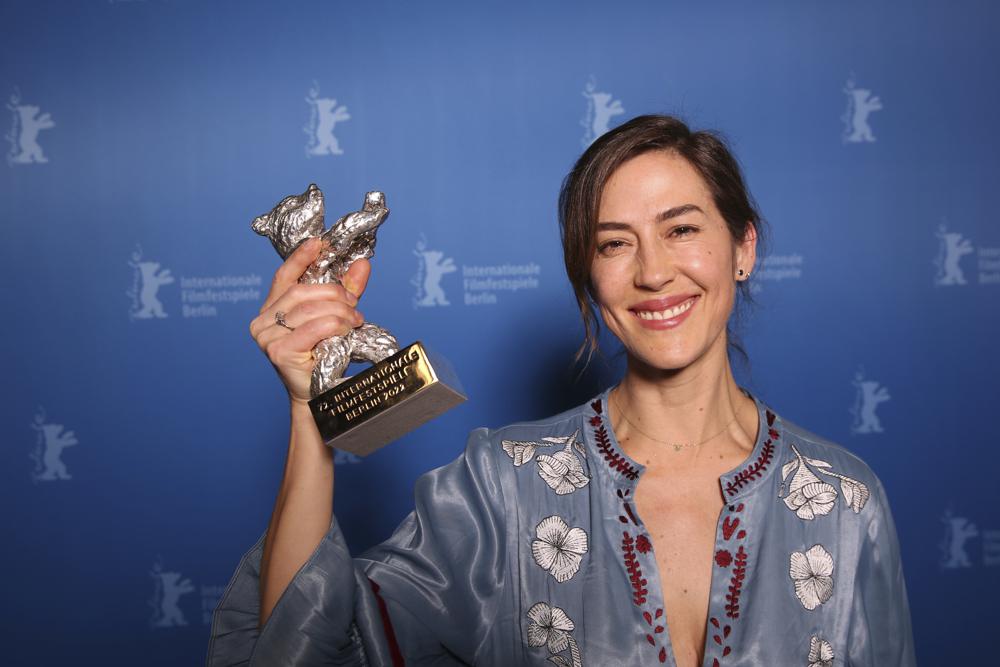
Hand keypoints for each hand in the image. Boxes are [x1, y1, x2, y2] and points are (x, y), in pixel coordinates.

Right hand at [249, 237, 370, 403]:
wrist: (320, 397)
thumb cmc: (324, 358)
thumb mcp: (335, 317)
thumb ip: (345, 291)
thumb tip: (362, 264)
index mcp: (270, 309)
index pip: (284, 276)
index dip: (301, 257)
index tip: (320, 242)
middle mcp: (261, 321)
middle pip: (302, 291)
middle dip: (335, 293)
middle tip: (355, 305)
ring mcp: (266, 336)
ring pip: (312, 308)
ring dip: (341, 312)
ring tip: (355, 320)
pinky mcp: (278, 351)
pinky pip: (316, 327)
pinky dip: (336, 326)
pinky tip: (345, 332)